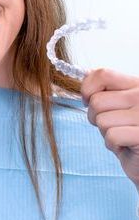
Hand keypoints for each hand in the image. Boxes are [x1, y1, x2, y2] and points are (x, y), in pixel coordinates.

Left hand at [81, 68, 138, 188]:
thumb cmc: (130, 131)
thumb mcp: (120, 105)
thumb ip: (106, 90)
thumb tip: (85, 75)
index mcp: (137, 84)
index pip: (102, 74)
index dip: (87, 89)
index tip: (88, 101)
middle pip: (96, 101)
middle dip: (95, 117)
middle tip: (112, 125)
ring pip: (101, 120)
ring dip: (105, 132)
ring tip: (121, 135)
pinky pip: (111, 136)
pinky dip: (113, 144)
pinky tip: (126, 145)